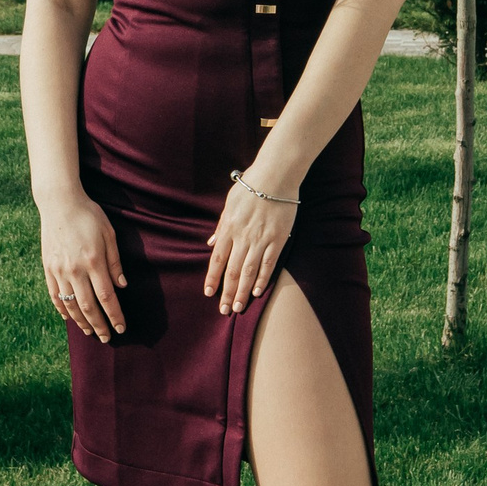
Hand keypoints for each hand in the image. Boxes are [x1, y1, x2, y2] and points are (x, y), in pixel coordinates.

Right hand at [38, 191, 127, 340]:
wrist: (59, 202)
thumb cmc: (89, 215)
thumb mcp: (109, 234)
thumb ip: (115, 262)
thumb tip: (122, 286)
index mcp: (93, 261)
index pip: (106, 297)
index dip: (114, 315)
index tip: (121, 328)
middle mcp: (75, 270)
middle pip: (88, 306)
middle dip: (99, 325)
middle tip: (107, 338)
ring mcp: (59, 270)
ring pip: (70, 305)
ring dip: (81, 322)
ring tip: (91, 332)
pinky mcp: (48, 268)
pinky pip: (55, 295)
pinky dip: (62, 309)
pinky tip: (69, 318)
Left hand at [205, 169, 299, 315]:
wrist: (276, 175)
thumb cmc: (251, 185)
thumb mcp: (229, 203)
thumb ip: (221, 225)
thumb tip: (211, 243)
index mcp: (229, 228)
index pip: (217, 259)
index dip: (212, 278)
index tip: (208, 293)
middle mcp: (243, 237)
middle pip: (233, 271)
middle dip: (227, 292)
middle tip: (223, 310)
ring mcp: (261, 240)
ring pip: (249, 272)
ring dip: (242, 291)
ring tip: (238, 307)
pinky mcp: (278, 239)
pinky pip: (269, 263)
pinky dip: (263, 279)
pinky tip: (257, 291)